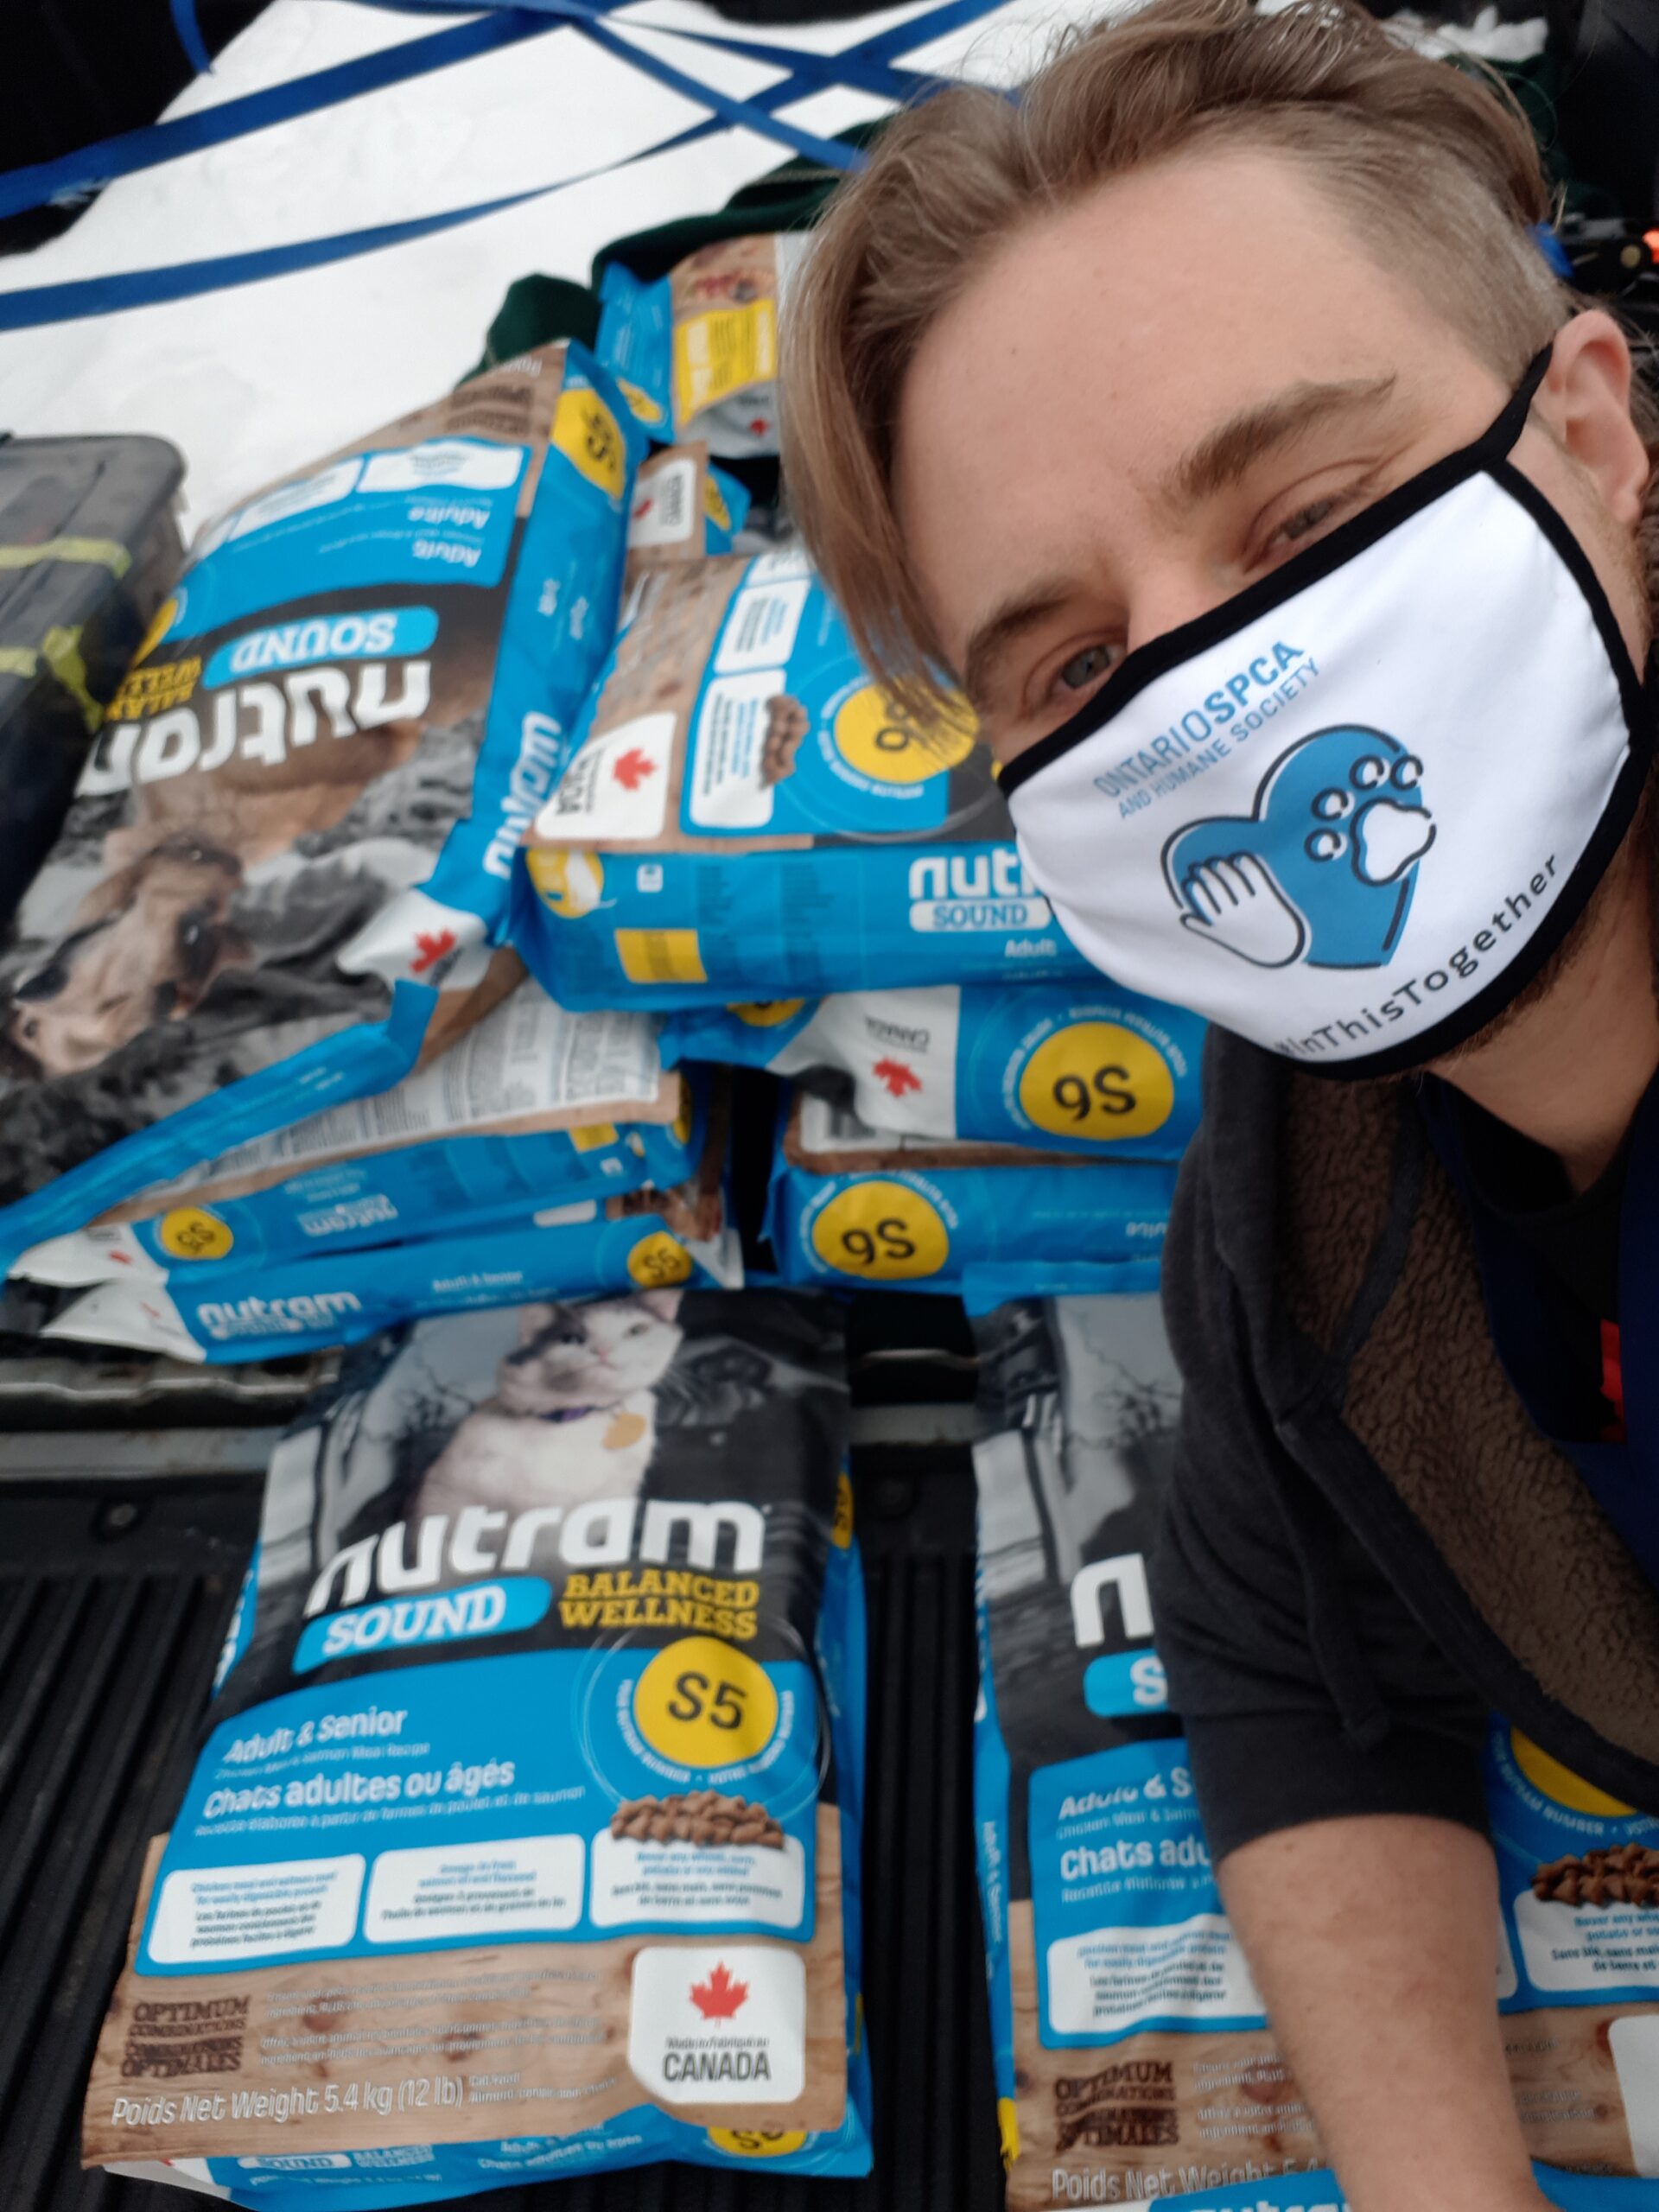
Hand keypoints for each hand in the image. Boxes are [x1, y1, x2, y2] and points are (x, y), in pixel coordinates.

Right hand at [1178, 852, 1305, 966]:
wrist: (1281, 946)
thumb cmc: (1248, 941)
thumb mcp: (1224, 938)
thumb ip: (1203, 928)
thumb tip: (1185, 917)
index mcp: (1225, 926)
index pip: (1206, 904)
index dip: (1196, 890)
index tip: (1189, 880)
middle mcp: (1238, 915)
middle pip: (1218, 889)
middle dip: (1206, 875)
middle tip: (1197, 866)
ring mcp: (1253, 905)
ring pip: (1235, 882)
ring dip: (1223, 868)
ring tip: (1215, 861)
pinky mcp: (1269, 897)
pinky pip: (1256, 878)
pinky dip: (1248, 865)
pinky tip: (1239, 857)